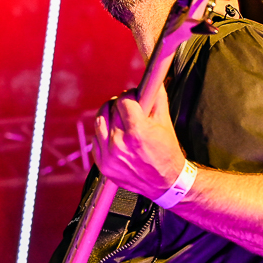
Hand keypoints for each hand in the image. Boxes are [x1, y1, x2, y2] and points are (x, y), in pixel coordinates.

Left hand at [92, 83, 185, 199]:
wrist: (165, 183)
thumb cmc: (167, 153)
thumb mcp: (165, 123)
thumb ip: (157, 98)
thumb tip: (154, 79)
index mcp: (137, 132)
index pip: (124, 101)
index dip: (131, 96)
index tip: (135, 97)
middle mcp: (120, 143)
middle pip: (111, 109)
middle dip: (120, 104)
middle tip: (128, 107)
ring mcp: (109, 156)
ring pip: (99, 122)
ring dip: (108, 116)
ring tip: (119, 119)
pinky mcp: (103, 165)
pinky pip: (95, 139)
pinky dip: (104, 134)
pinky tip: (115, 135)